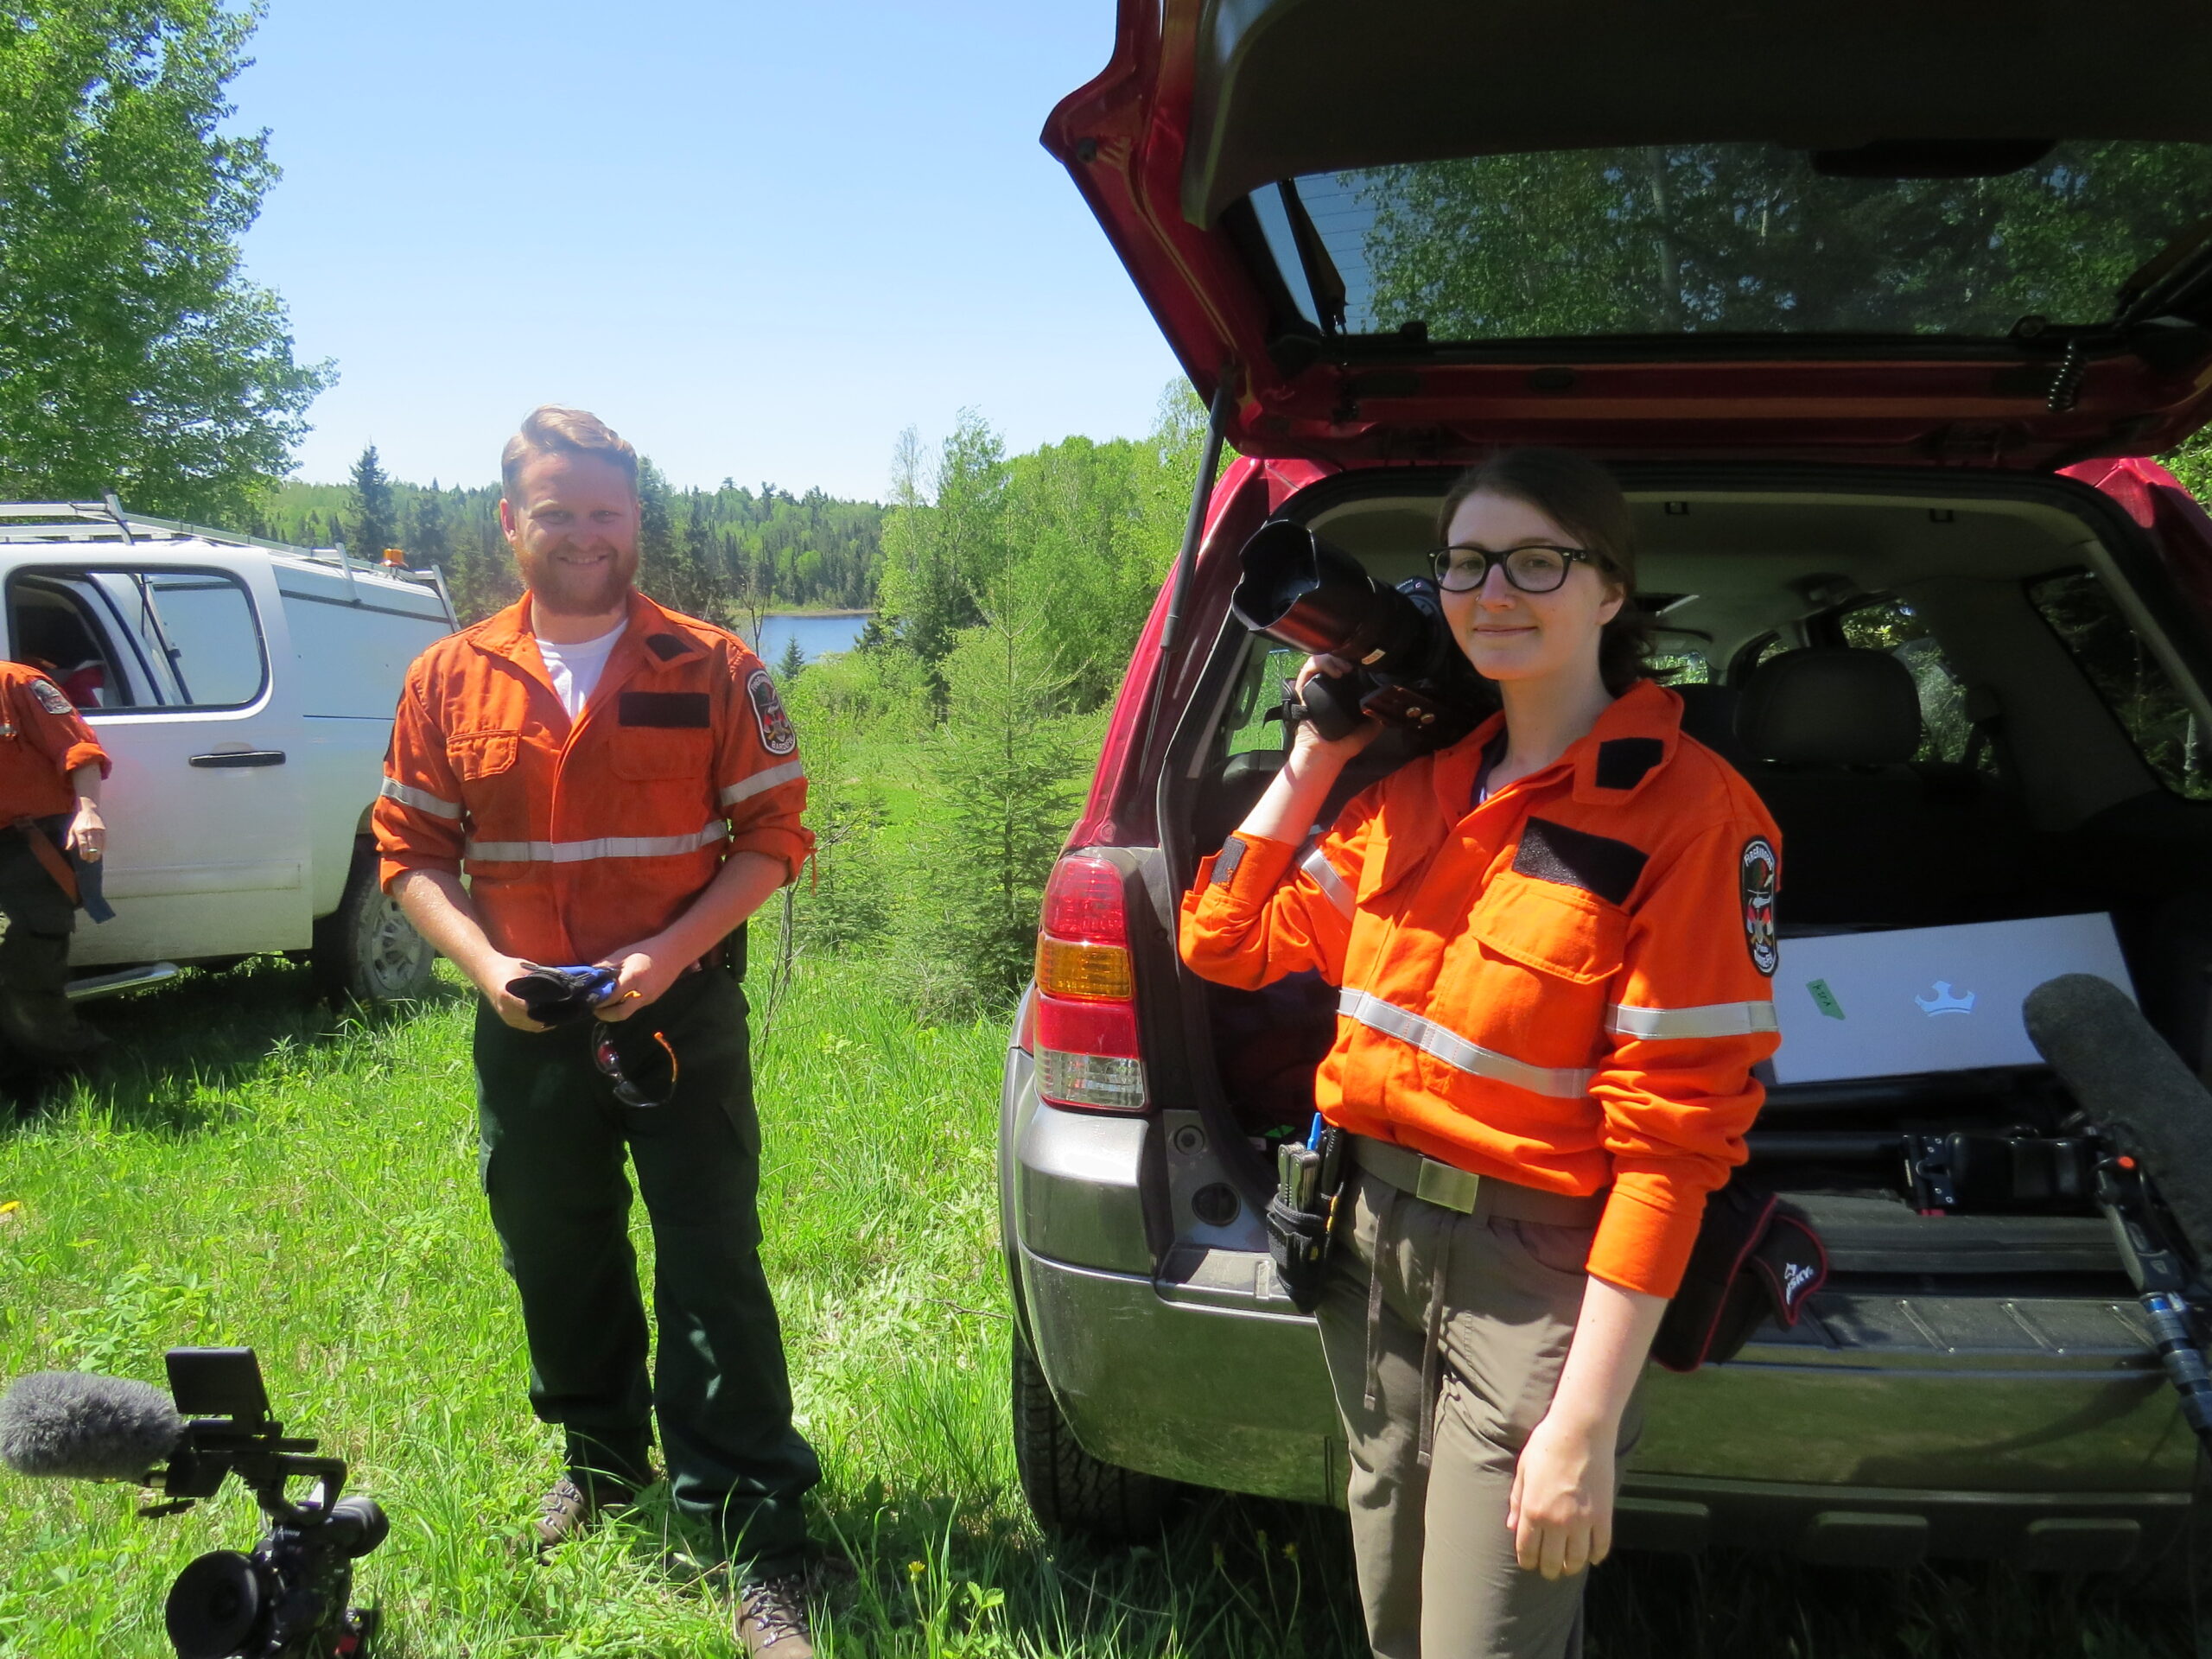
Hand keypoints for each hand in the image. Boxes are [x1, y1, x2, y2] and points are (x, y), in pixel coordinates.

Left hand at [64, 800, 103, 863]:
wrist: (88, 809)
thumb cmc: (78, 820)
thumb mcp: (72, 828)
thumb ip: (70, 839)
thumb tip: (68, 848)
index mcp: (80, 830)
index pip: (83, 844)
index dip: (84, 852)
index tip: (84, 858)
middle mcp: (89, 830)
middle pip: (92, 845)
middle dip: (91, 854)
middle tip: (90, 860)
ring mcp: (97, 829)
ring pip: (99, 843)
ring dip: (98, 852)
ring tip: (96, 858)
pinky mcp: (103, 829)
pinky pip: (104, 840)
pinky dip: (103, 847)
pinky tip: (101, 852)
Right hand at [474, 951, 549, 1032]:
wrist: (486, 971)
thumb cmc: (505, 967)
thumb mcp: (522, 967)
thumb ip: (537, 976)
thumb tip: (557, 981)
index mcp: (506, 995)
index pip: (525, 1008)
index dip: (541, 1009)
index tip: (554, 1006)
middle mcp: (503, 1008)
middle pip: (529, 1019)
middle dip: (545, 1017)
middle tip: (561, 1013)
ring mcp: (504, 1015)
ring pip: (527, 1026)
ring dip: (541, 1023)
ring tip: (556, 1017)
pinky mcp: (505, 1018)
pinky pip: (522, 1026)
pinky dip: (534, 1025)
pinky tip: (546, 1022)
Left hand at [592, 941, 686, 1020]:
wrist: (674, 952)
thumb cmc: (646, 950)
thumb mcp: (622, 954)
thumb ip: (605, 966)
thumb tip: (588, 976)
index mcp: (633, 978)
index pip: (611, 997)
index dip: (598, 1001)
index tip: (588, 998)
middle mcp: (642, 992)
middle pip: (620, 1014)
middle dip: (605, 1015)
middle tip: (596, 1008)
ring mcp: (649, 998)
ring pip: (628, 1011)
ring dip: (615, 1010)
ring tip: (606, 1002)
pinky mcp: (653, 999)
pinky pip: (635, 1006)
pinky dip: (625, 1005)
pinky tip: (621, 996)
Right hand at [1289, 655, 1384, 767]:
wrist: (1326, 753)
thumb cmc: (1345, 742)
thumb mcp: (1370, 727)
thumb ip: (1379, 714)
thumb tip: (1392, 701)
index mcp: (1341, 691)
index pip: (1346, 666)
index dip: (1355, 660)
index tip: (1365, 666)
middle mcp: (1327, 686)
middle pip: (1333, 658)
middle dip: (1345, 656)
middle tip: (1355, 666)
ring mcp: (1314, 685)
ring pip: (1321, 658)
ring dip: (1335, 658)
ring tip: (1346, 669)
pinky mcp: (1302, 688)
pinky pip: (1308, 667)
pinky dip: (1322, 663)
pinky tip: (1336, 672)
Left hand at [1507, 1412, 1615, 1579]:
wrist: (1580, 1430)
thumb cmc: (1546, 1445)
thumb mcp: (1523, 1471)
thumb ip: (1516, 1500)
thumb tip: (1511, 1526)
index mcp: (1532, 1510)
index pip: (1527, 1549)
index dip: (1527, 1561)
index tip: (1529, 1563)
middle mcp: (1556, 1521)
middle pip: (1551, 1560)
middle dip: (1548, 1569)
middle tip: (1548, 1569)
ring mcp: (1582, 1521)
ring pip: (1576, 1560)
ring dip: (1570, 1567)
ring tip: (1568, 1566)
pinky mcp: (1603, 1516)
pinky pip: (1600, 1547)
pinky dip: (1595, 1555)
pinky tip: (1590, 1555)